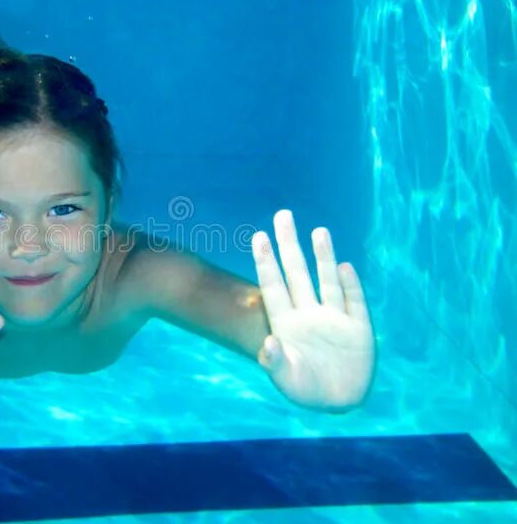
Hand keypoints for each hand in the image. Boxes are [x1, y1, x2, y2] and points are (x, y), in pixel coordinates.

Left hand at [251, 210, 374, 411]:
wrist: (338, 401)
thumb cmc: (305, 390)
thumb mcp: (286, 379)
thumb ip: (275, 361)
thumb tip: (267, 344)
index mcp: (286, 323)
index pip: (274, 286)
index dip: (266, 262)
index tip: (259, 237)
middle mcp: (307, 314)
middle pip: (297, 272)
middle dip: (290, 245)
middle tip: (283, 215)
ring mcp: (333, 319)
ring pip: (327, 280)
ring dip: (323, 256)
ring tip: (318, 230)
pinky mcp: (358, 328)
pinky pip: (354, 302)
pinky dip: (351, 284)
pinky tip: (345, 265)